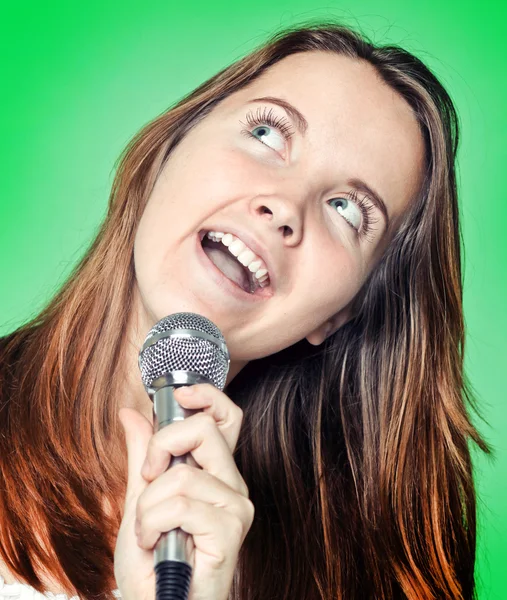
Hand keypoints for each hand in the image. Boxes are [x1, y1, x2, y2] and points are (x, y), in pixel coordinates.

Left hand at [114, 384, 253, 599]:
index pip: (226, 417)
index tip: (177, 394)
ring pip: (182, 474)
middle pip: (205, 429)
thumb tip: (131, 413)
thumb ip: (141, 455)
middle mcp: (232, 483)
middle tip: (148, 476)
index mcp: (215, 471)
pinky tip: (157, 543)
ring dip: (148, 506)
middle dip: (161, 446)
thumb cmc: (154, 560)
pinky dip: (153, 524)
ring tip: (150, 531)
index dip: (207, 396)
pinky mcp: (231, 529)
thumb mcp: (140, 499)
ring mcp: (235, 506)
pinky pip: (180, 505)